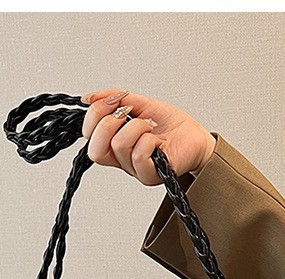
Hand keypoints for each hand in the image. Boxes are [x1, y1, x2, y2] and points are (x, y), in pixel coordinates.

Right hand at [80, 88, 215, 185]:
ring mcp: (135, 169)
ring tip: (150, 125)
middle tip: (128, 113)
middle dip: (109, 122)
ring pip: (119, 145)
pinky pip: (139, 155)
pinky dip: (149, 139)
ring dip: (136, 126)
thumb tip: (88, 98)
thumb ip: (115, 99)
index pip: (88, 135)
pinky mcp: (150, 175)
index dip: (95, 113)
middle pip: (95, 150)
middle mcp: (121, 160)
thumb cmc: (171, 125)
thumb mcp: (140, 104)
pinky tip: (158, 139)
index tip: (113, 100)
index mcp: (114, 144)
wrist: (196, 137)